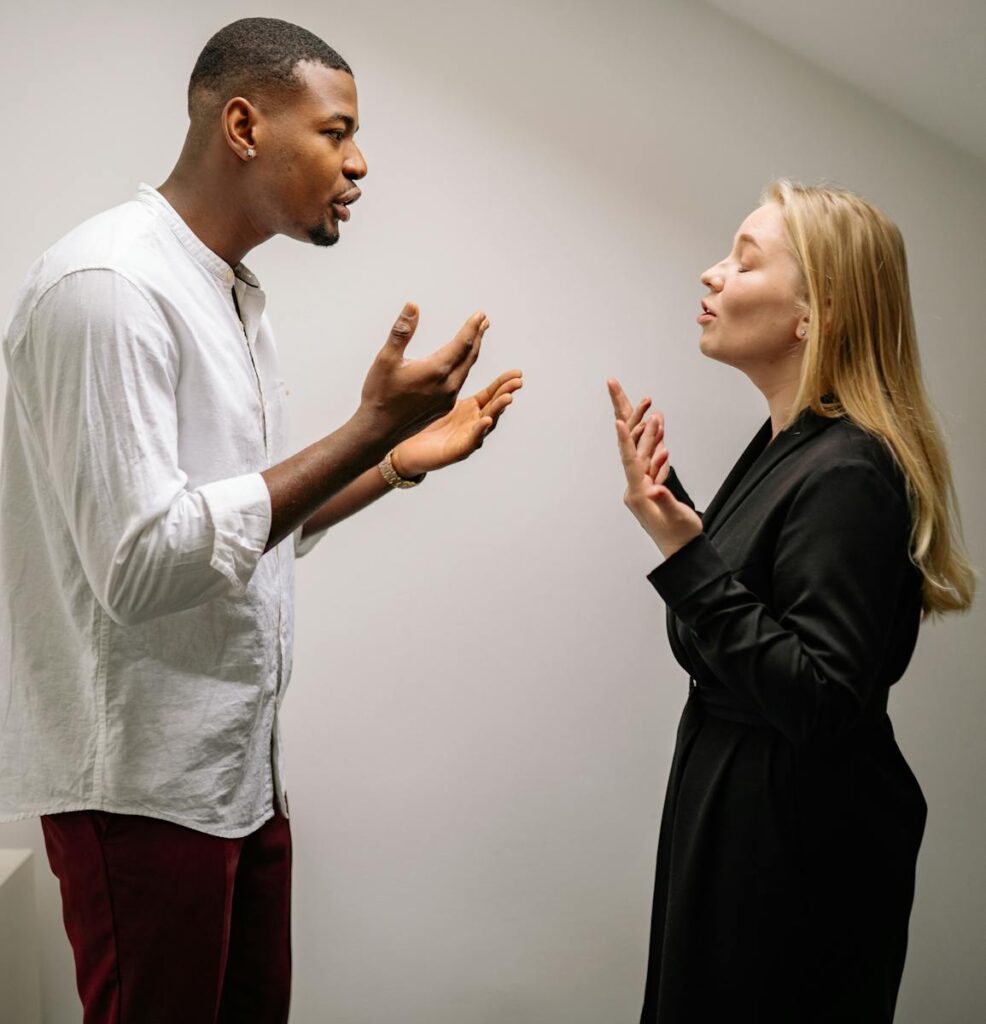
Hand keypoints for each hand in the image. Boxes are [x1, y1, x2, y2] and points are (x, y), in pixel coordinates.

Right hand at [358, 303, 488, 448]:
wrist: (378, 430)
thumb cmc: (379, 394)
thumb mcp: (386, 359)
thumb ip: (402, 331)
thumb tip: (413, 306)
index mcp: (436, 370)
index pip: (462, 343)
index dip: (472, 327)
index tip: (480, 314)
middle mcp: (447, 385)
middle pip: (469, 356)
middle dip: (477, 337)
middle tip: (483, 321)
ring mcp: (448, 399)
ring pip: (466, 370)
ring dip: (472, 352)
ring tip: (476, 338)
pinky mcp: (444, 407)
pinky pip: (459, 383)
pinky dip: (464, 368)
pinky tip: (460, 364)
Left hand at [394, 369, 523, 475]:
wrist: (407, 449)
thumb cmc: (421, 423)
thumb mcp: (436, 396)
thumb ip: (445, 377)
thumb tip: (450, 350)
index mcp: (470, 409)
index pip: (491, 394)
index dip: (504, 383)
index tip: (517, 372)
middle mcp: (473, 423)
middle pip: (494, 407)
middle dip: (506, 394)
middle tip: (518, 382)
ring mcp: (467, 438)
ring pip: (487, 424)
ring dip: (498, 410)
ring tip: (507, 398)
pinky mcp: (457, 451)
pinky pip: (471, 441)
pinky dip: (480, 431)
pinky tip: (485, 420)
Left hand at [607, 378, 701, 558]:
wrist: (683, 552)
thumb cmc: (681, 537)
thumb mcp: (676, 519)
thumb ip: (667, 501)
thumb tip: (656, 487)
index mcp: (639, 495)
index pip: (630, 462)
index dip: (625, 440)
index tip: (618, 420)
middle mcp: (636, 488)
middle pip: (632, 449)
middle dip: (630, 419)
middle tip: (615, 387)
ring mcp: (643, 487)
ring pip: (643, 453)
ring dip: (648, 430)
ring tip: (650, 405)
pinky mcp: (652, 488)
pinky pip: (652, 463)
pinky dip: (656, 447)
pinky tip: (659, 433)